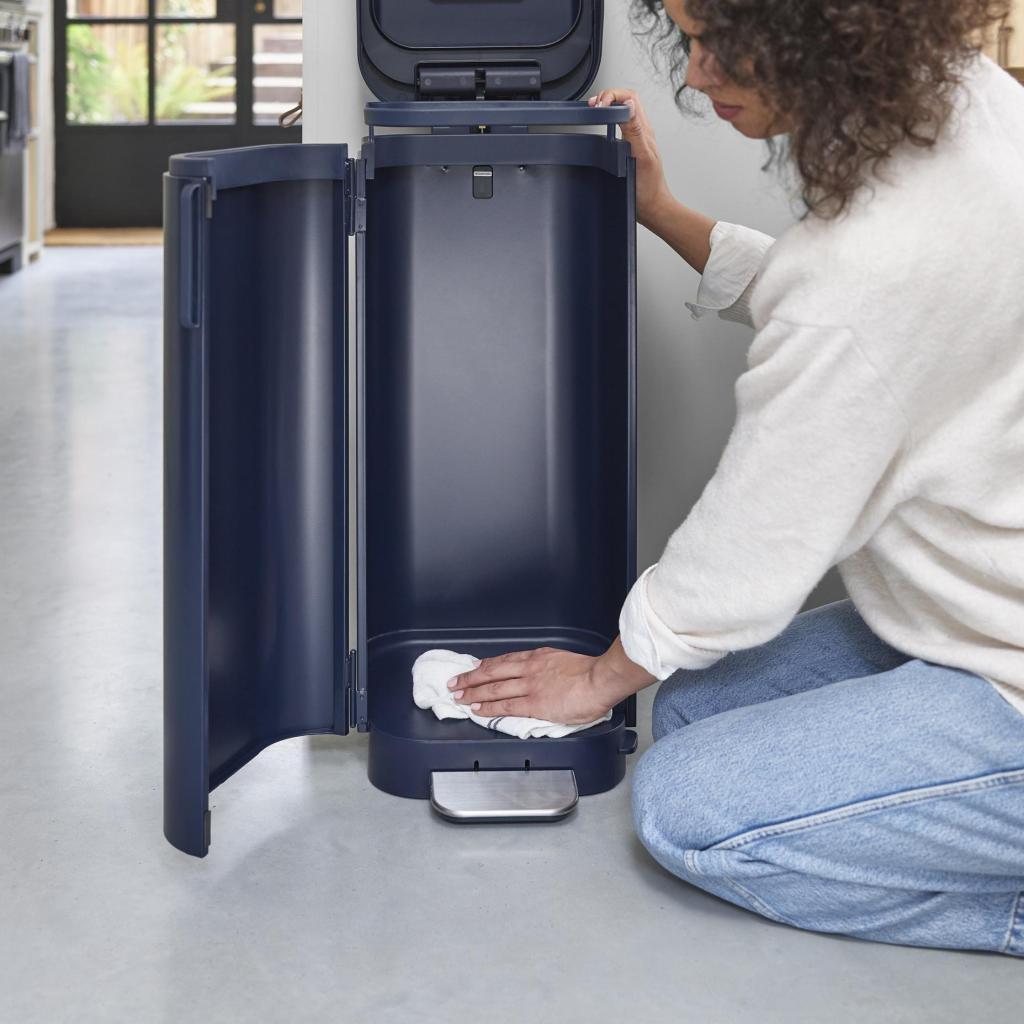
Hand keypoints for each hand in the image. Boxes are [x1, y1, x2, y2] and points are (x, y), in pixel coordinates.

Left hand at [450, 647, 612, 724]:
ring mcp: (529, 686)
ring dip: (472, 693)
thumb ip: (549, 668)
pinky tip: (477, 709)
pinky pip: (505, 706)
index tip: (475, 667)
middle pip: (492, 672)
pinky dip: (488, 707)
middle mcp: (529, 669)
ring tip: (459, 697)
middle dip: (470, 678)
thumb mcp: (563, 660)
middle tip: (455, 682)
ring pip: (493, 689)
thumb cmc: (590, 673)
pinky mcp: (533, 704)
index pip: (504, 660)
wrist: (600, 680)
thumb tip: (545, 677)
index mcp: (537, 657)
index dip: (486, 665)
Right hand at [589, 88, 672, 227]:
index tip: (599, 105)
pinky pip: (619, 128)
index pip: (630, 98)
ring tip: (594, 110)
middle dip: (608, 96)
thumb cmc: (649, 189)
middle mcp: (640, 133)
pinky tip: (599, 128)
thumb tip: (628, 104)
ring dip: (607, 107)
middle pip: (626, 101)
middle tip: (593, 105)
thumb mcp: (642, 156)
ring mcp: (635, 141)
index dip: (613, 95)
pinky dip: (607, 122)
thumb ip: (635, 130)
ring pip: (622, 113)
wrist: (653, 209)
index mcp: (644, 130)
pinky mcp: (629, 150)